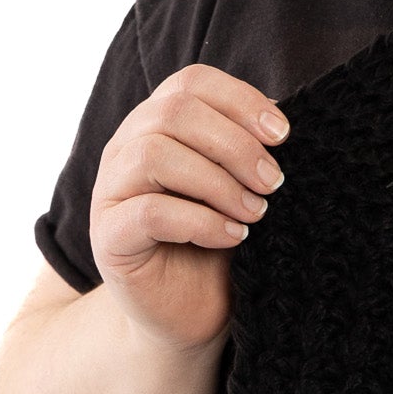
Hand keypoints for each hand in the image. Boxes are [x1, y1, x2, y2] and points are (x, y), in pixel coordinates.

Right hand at [88, 64, 289, 352]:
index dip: (240, 99)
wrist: (193, 311)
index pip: (192, 82)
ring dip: (218, 182)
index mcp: (160, 123)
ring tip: (256, 213)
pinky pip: (148, 212)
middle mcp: (128, 147)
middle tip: (273, 182)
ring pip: (154, 155)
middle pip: (173, 112)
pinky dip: (200, 221)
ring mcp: (111, 191)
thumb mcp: (246, 186)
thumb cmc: (223, 238)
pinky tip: (234, 237)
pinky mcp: (108, 237)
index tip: (283, 135)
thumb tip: (283, 118)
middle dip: (235, 145)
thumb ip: (255, 148)